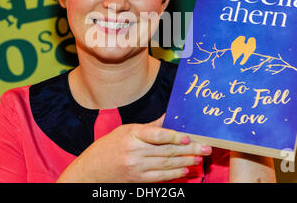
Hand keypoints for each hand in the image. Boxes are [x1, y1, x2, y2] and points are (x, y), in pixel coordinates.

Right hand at [56, 115, 211, 182]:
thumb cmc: (109, 146)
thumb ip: (149, 127)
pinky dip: (175, 174)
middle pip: (166, 151)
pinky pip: (160, 177)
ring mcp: (135, 168)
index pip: (156, 135)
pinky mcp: (137, 180)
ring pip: (166, 165)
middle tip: (205, 148)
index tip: (189, 137)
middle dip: (189, 150)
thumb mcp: (126, 130)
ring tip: (200, 159)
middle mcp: (133, 152)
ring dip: (186, 162)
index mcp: (131, 135)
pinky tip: (186, 170)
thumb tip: (169, 117)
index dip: (175, 137)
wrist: (91, 170)